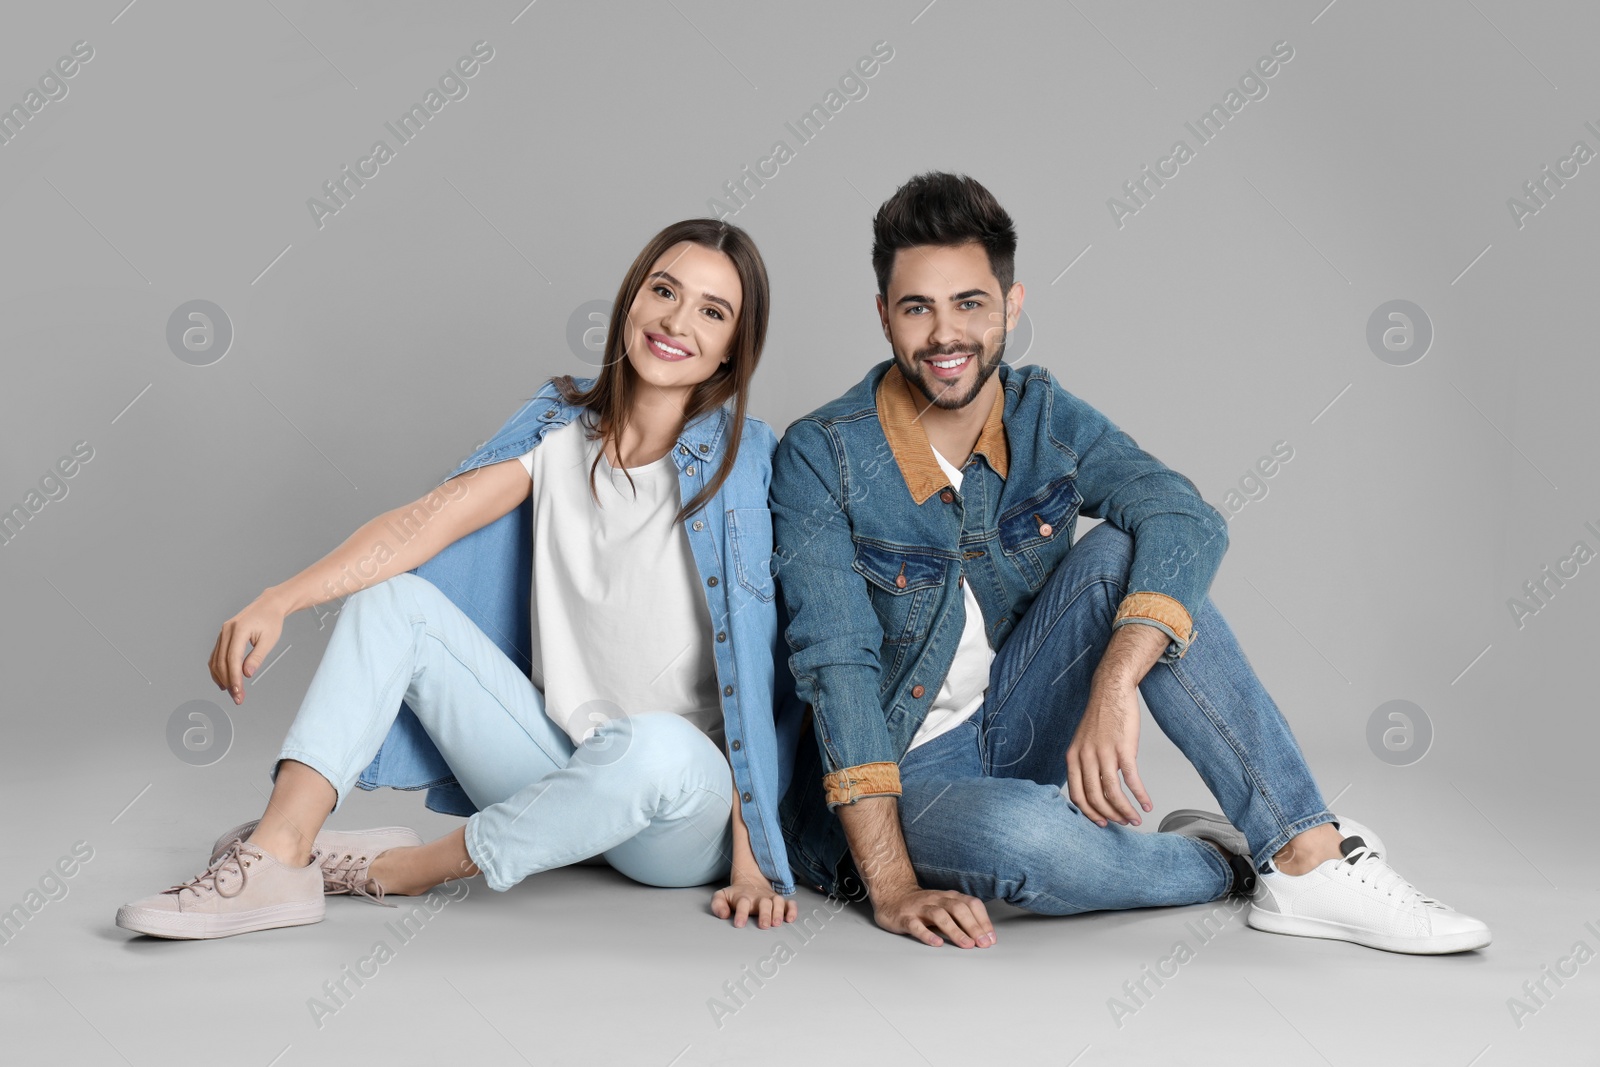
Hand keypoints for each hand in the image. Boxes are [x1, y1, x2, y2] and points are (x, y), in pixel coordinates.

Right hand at [209, 593, 286, 704]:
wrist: (268, 605)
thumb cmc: (271, 620)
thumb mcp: (269, 640)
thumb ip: (257, 657)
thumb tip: (247, 674)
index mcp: (238, 630)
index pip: (233, 659)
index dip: (234, 678)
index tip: (238, 692)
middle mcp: (227, 631)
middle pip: (222, 662)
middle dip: (228, 682)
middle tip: (237, 697)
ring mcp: (223, 633)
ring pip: (215, 660)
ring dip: (221, 678)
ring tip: (232, 692)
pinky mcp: (223, 636)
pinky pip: (216, 655)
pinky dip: (218, 669)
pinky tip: (224, 681)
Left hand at [711, 874, 797, 928]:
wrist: (749, 880)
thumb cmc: (735, 894)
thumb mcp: (722, 896)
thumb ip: (718, 904)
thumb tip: (723, 915)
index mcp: (744, 897)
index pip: (742, 903)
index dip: (741, 913)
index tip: (739, 924)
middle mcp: (758, 898)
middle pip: (764, 903)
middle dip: (764, 914)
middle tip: (764, 926)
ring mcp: (770, 898)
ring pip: (778, 902)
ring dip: (779, 912)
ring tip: (777, 923)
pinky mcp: (779, 901)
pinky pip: (790, 903)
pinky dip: (792, 910)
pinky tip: (791, 918)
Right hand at [873, 885, 995, 947]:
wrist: (892, 896)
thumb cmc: (923, 906)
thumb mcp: (945, 906)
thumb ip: (962, 918)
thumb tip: (984, 936)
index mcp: (949, 897)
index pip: (971, 904)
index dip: (983, 920)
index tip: (991, 938)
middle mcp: (936, 900)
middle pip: (958, 908)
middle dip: (973, 926)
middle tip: (983, 944)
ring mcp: (920, 908)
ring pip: (939, 916)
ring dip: (955, 931)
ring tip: (966, 945)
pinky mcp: (905, 918)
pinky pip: (916, 926)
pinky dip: (927, 935)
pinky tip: (937, 943)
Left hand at [1065, 677, 1151, 826]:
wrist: (1111, 691)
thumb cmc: (1101, 717)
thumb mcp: (1084, 742)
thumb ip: (1086, 764)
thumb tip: (1099, 789)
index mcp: (1073, 757)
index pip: (1076, 795)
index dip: (1089, 813)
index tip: (1101, 823)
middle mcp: (1085, 757)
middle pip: (1095, 797)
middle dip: (1110, 816)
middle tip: (1122, 823)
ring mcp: (1104, 753)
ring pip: (1112, 792)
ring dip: (1125, 810)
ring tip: (1135, 819)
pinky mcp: (1123, 748)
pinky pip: (1131, 779)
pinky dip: (1140, 795)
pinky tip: (1146, 804)